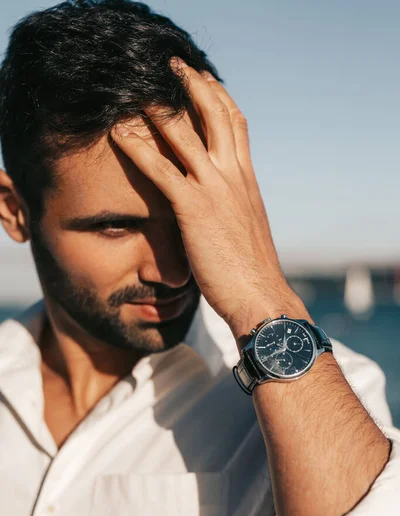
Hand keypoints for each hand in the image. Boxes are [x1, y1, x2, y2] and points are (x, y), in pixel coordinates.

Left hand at [111, 58, 303, 338]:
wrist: (262, 297)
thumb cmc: (252, 273)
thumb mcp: (247, 231)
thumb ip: (235, 209)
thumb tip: (224, 207)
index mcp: (247, 180)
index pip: (236, 124)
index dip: (219, 97)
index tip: (204, 80)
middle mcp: (234, 176)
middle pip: (216, 113)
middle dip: (194, 83)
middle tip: (173, 64)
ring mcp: (215, 190)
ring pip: (186, 132)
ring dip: (160, 104)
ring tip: (137, 87)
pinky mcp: (194, 209)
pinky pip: (160, 169)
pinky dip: (138, 147)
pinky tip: (118, 133)